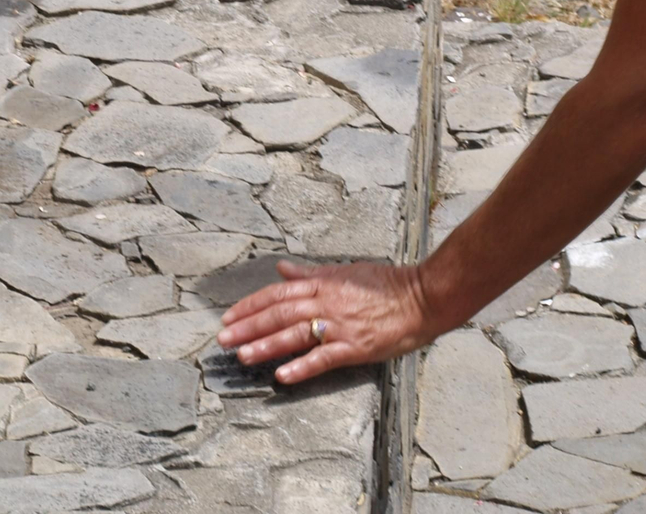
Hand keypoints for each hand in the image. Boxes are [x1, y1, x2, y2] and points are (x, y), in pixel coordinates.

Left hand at [216, 259, 435, 384]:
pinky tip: (282, 375)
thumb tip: (282, 269)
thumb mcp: (346, 271)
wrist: (422, 297)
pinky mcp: (355, 347)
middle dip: (248, 326)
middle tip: (223, 340)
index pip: (277, 294)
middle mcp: (326, 303)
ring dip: (266, 345)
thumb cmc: (386, 283)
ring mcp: (340, 326)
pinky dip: (302, 366)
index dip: (250, 305)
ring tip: (242, 356)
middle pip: (279, 314)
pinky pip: (324, 358)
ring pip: (295, 334)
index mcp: (323, 285)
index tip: (228, 316)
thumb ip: (312, 274)